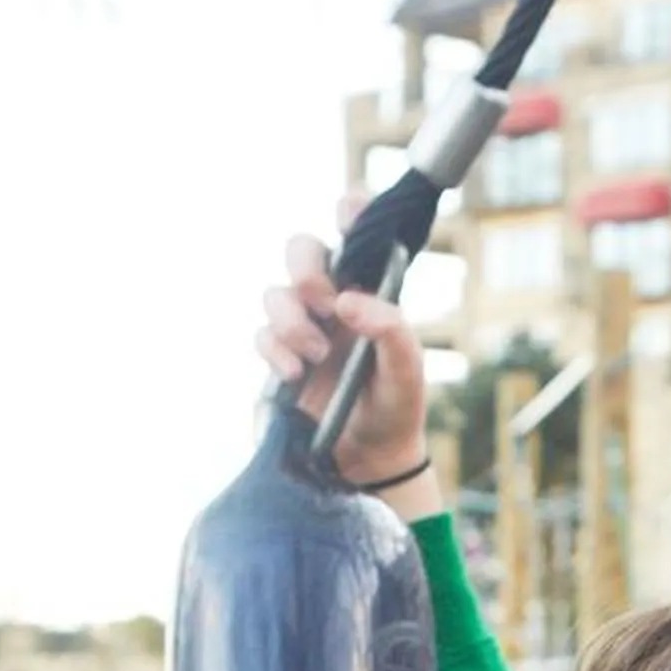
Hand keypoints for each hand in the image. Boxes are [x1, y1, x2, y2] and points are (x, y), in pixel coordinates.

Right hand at [255, 202, 430, 490]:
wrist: (369, 460)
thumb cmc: (397, 407)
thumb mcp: (407, 370)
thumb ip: (390, 329)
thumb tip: (348, 301)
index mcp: (370, 290)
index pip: (358, 234)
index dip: (350, 210)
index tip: (347, 211)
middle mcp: (334, 300)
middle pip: (302, 250)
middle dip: (305, 267)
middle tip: (322, 300)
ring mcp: (305, 327)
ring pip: (276, 294)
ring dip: (292, 319)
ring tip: (316, 354)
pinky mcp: (281, 358)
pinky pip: (263, 336)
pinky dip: (275, 351)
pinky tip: (295, 373)